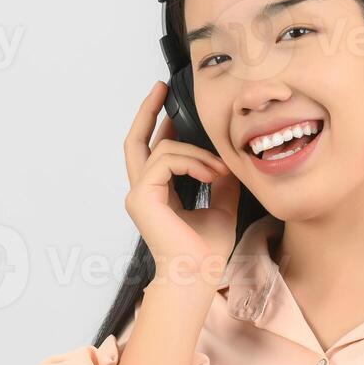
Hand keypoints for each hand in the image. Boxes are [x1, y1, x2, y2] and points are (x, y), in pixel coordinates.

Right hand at [122, 80, 240, 286]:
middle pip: (135, 141)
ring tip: (220, 170)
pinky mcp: (143, 197)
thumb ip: (219, 182)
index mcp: (158, 194)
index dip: (162, 126)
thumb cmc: (206, 252)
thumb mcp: (222, 207)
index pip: (154, 152)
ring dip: (197, 154)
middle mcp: (143, 191)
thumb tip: (228, 161)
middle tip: (161, 88)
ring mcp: (139, 194)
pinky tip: (212, 175)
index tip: (174, 108)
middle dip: (148, 111)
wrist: (198, 275)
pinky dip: (192, 163)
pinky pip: (166, 161)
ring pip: (162, 149)